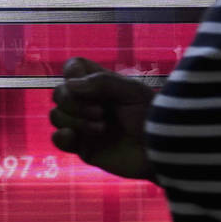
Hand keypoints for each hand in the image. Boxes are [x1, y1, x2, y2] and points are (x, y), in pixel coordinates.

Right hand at [49, 57, 155, 180]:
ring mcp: (83, 125)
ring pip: (56, 116)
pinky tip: (74, 137)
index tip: (82, 80)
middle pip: (59, 93)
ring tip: (101, 128)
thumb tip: (70, 84)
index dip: (71, 72)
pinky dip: (60, 137)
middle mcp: (87, 103)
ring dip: (75, 120)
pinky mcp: (82, 147)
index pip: (72, 69)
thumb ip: (102, 82)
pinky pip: (57, 140)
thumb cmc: (154, 118)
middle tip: (101, 112)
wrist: (164, 153)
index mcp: (99, 85)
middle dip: (74, 102)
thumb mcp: (132, 92)